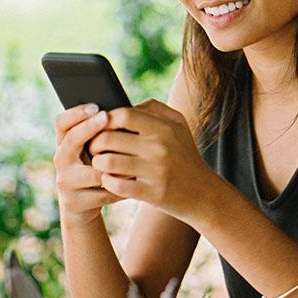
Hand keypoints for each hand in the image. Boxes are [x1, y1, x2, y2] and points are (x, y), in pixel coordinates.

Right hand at [53, 104, 124, 222]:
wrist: (84, 206)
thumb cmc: (95, 169)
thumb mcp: (93, 151)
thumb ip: (101, 135)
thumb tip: (126, 111)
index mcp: (65, 143)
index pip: (62, 123)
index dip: (76, 113)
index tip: (95, 106)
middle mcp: (61, 159)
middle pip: (71, 140)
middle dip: (89, 128)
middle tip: (106, 117)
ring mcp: (66, 182)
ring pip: (93, 171)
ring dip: (115, 165)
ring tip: (134, 156)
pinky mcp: (75, 202)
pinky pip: (103, 192)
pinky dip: (121, 187)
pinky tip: (135, 182)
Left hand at [87, 99, 218, 220]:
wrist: (203, 193)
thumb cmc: (184, 155)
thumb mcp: (179, 125)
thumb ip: (154, 108)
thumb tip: (124, 104)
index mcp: (165, 128)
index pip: (124, 115)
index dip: (106, 119)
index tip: (101, 126)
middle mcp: (160, 147)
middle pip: (109, 138)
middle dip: (95, 143)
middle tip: (93, 148)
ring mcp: (156, 171)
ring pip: (109, 162)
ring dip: (98, 163)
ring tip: (100, 164)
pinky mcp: (152, 193)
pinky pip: (116, 185)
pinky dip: (108, 182)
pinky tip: (110, 180)